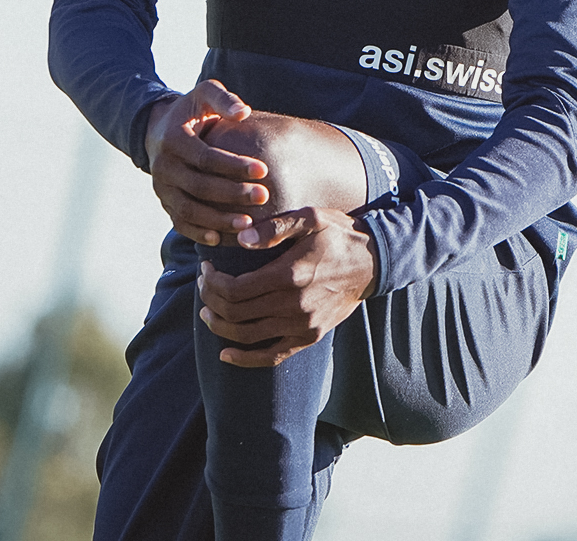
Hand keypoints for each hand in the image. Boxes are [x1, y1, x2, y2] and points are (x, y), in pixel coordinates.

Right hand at [145, 80, 266, 245]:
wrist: (159, 128)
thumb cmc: (193, 110)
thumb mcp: (204, 94)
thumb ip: (223, 99)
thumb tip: (243, 112)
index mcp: (173, 139)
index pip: (206, 157)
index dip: (234, 166)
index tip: (263, 170)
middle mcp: (163, 166)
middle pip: (199, 186)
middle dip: (232, 194)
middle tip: (263, 196)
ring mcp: (161, 187)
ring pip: (188, 210)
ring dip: (219, 219)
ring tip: (249, 224)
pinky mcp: (164, 202)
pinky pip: (180, 222)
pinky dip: (199, 233)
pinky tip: (222, 238)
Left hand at [197, 207, 379, 366]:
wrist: (374, 261)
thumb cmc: (338, 234)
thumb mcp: (311, 217)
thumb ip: (275, 227)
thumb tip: (240, 240)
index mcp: (289, 275)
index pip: (234, 289)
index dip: (212, 282)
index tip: (205, 268)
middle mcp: (294, 305)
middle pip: (235, 313)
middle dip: (210, 300)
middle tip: (203, 285)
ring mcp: (302, 325)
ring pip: (246, 336)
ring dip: (219, 326)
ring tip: (207, 311)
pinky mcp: (309, 337)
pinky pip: (271, 357)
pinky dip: (244, 359)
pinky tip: (225, 354)